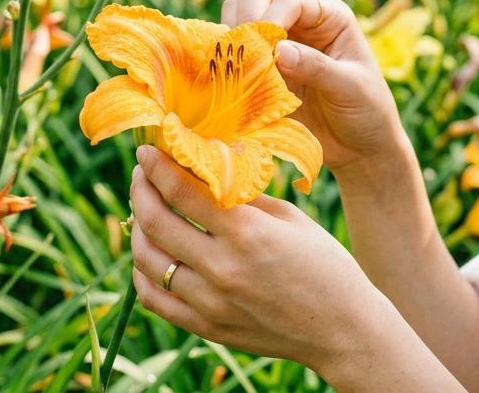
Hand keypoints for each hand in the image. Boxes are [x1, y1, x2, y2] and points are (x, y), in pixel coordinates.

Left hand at [128, 145, 384, 370]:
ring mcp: (210, 303)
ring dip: (136, 228)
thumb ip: (245, 197)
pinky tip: (149, 253)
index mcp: (248, 233)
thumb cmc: (325, 265)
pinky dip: (142, 272)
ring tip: (143, 210)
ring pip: (147, 260)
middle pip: (155, 222)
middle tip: (142, 173)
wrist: (342, 329)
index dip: (157, 165)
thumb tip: (207, 169)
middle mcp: (222, 268)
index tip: (147, 150)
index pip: (182, 191)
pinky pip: (153, 299)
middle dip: (140, 189)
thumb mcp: (291, 219)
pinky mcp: (206, 328)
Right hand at [221, 0, 406, 180]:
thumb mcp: (351, 88)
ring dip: (233, 38)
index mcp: (328, 17)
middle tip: (244, 52)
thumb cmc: (367, 112)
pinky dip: (225, 61)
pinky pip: (232, 52)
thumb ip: (317, 67)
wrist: (359, 147)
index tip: (269, 50)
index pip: (290, 0)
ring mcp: (276, 43)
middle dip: (245, 17)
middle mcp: (300, 22)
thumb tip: (278, 50)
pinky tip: (230, 80)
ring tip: (239, 69)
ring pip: (237, 17)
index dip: (272, 17)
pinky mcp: (260, 68)